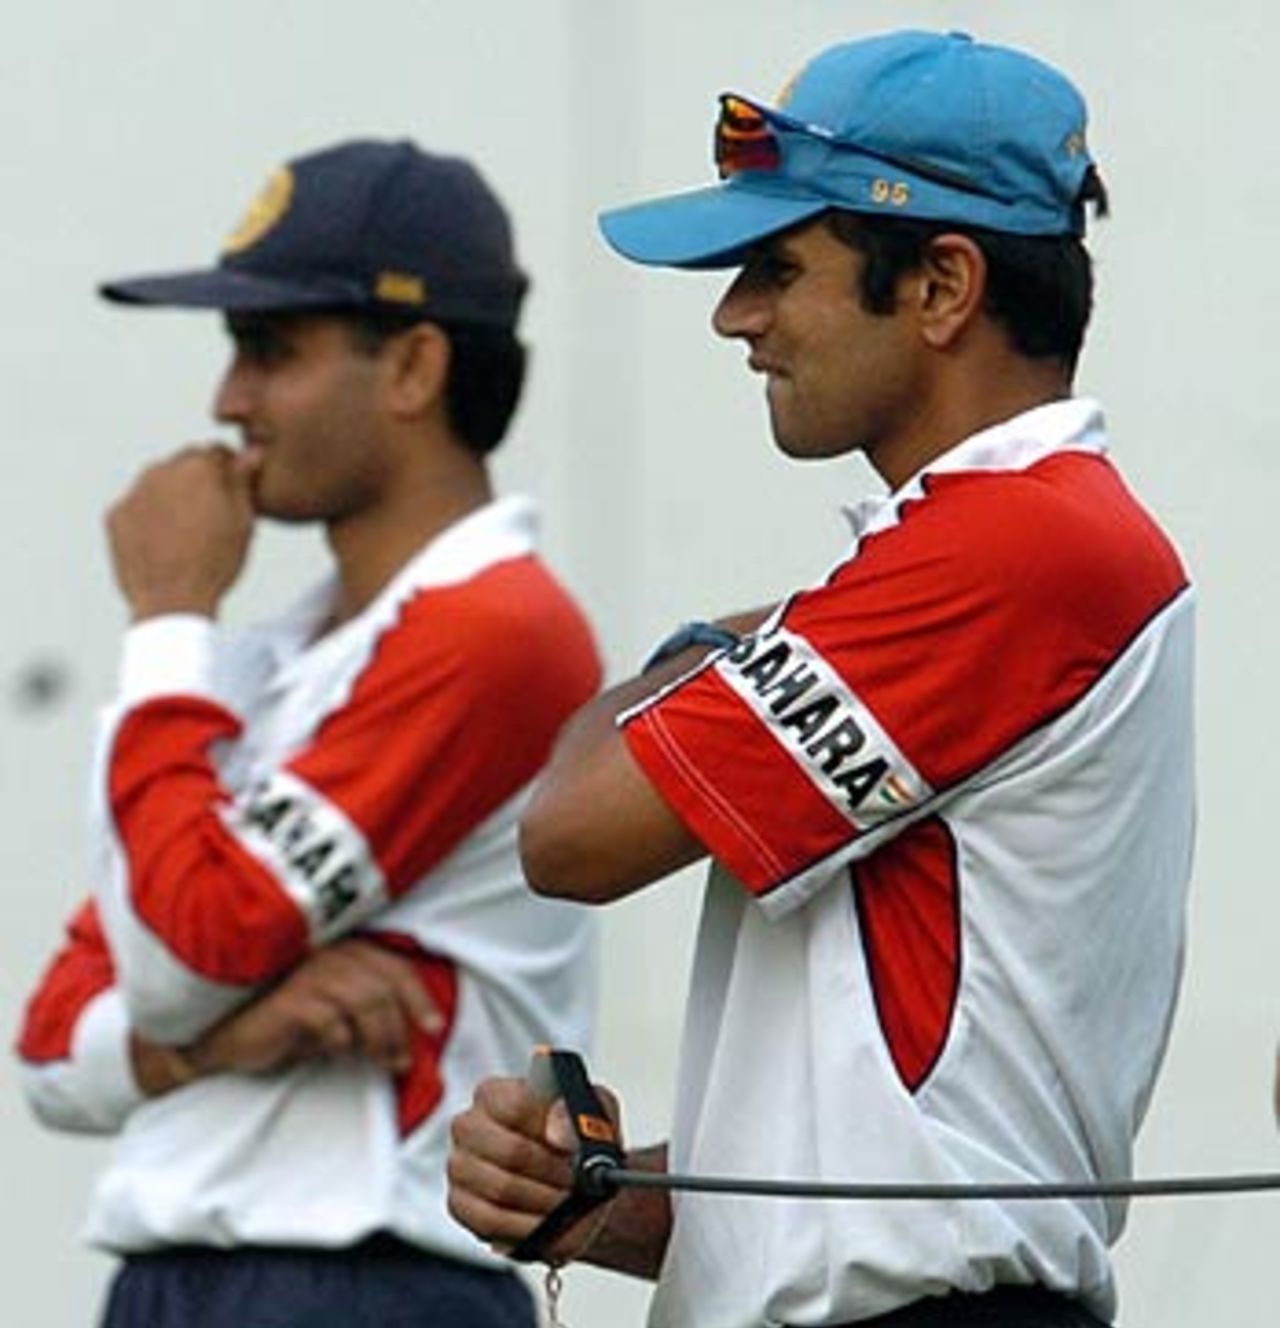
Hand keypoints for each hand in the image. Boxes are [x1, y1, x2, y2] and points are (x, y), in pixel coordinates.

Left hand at [106, 444, 261, 620]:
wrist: (172, 602)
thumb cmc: (214, 564)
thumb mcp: (243, 522)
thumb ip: (243, 481)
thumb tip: (250, 453)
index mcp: (198, 468)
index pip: (217, 452)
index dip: (229, 473)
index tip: (232, 494)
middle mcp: (161, 471)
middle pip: (184, 465)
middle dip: (197, 481)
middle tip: (210, 517)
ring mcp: (134, 493)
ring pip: (157, 484)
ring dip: (172, 497)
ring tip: (187, 534)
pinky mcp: (115, 516)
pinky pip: (136, 507)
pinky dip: (148, 518)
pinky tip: (164, 543)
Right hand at [188, 937, 442, 1078]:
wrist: (218, 1033)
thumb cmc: (278, 1021)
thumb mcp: (327, 1012)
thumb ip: (361, 1011)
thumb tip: (403, 1038)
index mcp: (341, 948)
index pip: (393, 965)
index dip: (418, 996)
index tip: (434, 1026)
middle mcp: (327, 952)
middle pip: (385, 983)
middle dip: (402, 1024)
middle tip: (404, 1060)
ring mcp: (306, 972)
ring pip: (366, 1000)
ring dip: (382, 1037)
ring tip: (386, 1063)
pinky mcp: (288, 1000)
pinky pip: (332, 1020)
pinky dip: (342, 1039)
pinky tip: (337, 1051)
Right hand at [446, 1074, 623, 1263]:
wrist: (572, 1178)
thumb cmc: (575, 1138)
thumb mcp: (592, 1111)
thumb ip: (576, 1112)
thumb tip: (558, 1133)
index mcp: (495, 1093)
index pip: (514, 1105)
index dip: (549, 1128)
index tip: (574, 1148)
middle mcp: (469, 1125)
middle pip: (509, 1150)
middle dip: (551, 1171)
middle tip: (577, 1182)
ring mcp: (460, 1166)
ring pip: (502, 1188)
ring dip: (543, 1201)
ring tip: (569, 1203)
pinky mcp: (460, 1204)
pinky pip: (491, 1221)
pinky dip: (527, 1226)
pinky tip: (548, 1223)